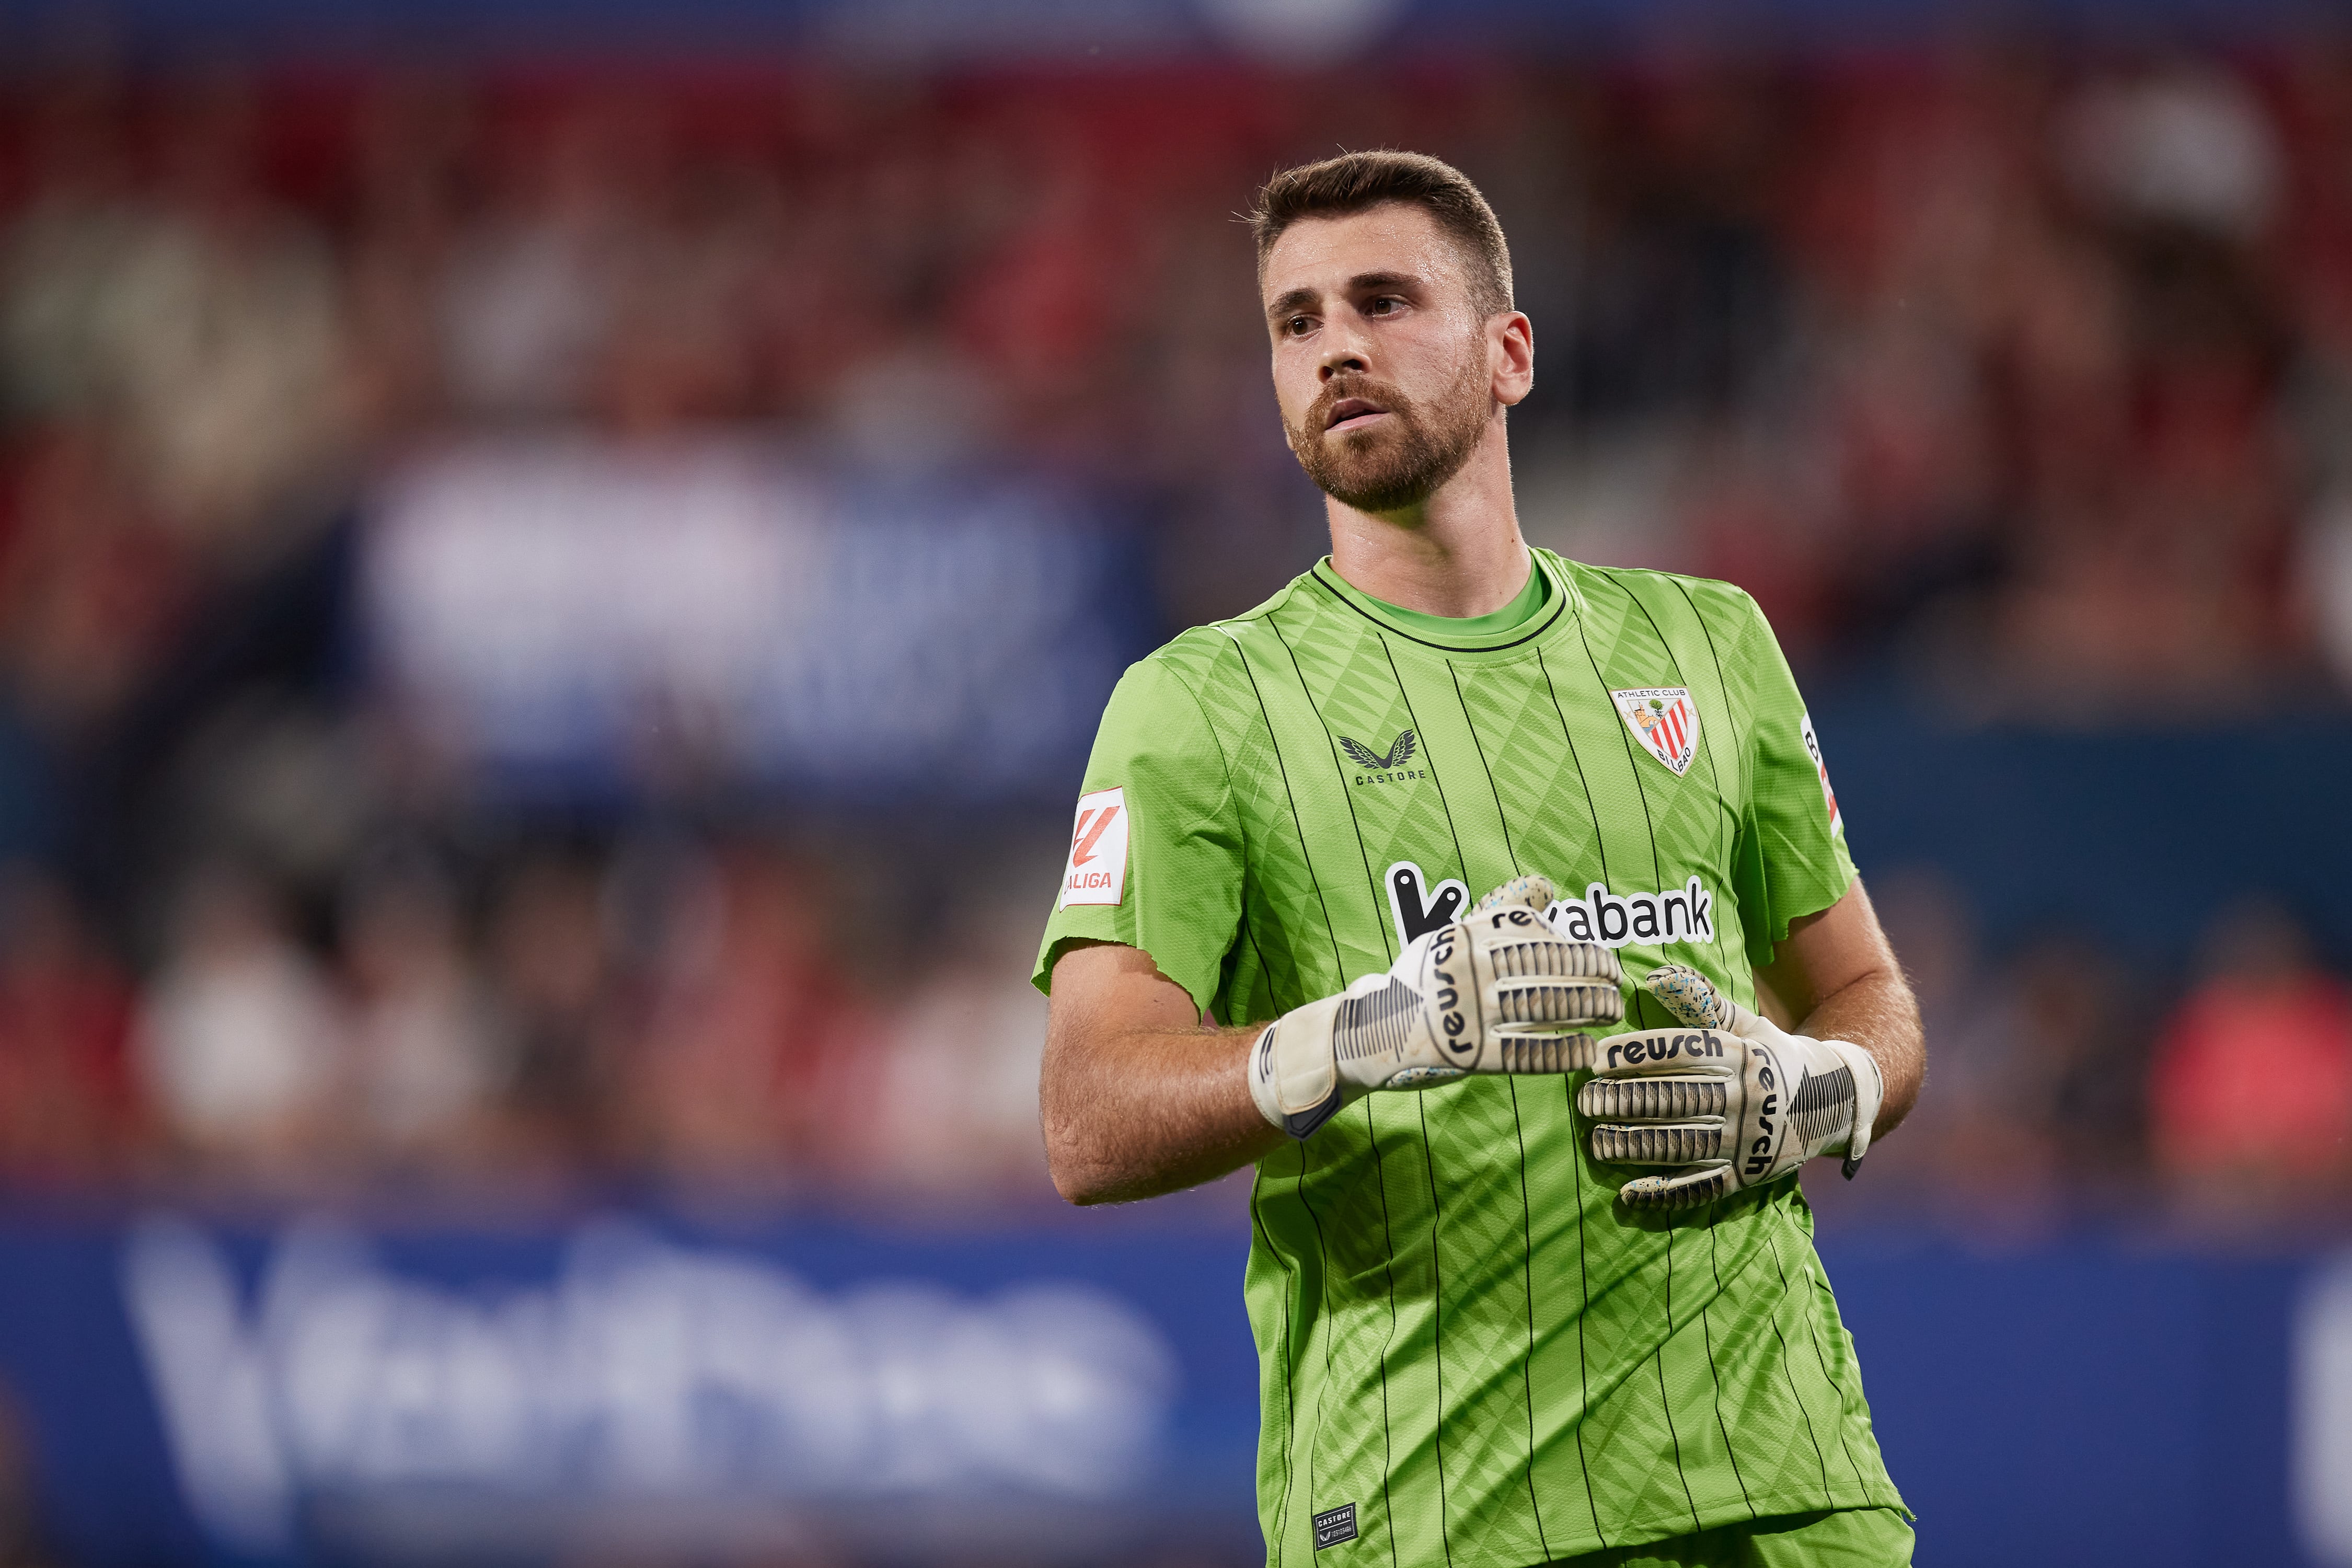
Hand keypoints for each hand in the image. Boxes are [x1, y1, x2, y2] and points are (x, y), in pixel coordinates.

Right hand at [1249, 875, 1623, 1138]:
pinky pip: (1525, 1053)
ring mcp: (1466, 1013)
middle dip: (1591, 974)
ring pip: (1542, 1006)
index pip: (1534, 935)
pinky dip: (1562, 1051)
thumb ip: (1499, 913)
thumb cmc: (1421, 982)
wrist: (1367, 1033)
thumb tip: (1545, 884)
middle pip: (1545, 967)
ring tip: (1611, 1012)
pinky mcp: (1466, 1055)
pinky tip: (1586, 1050)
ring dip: (1586, 1009)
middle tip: (1617, 984)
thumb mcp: (1451, 937)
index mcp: (1464, 937)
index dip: (1577, 946)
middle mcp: (1466, 969)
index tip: (1602, 957)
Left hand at [1576, 962, 1883, 1209]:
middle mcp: (1747, 1097)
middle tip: (1585, 1101)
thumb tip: (1657, 974)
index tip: (1595, 1058)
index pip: (1683, 1053)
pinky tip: (1629, 1193)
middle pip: (1679, 1098)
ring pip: (1686, 1144)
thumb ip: (1703, 1000)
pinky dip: (1666, 1193)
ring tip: (1596, 1142)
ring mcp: (1749, 1140)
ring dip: (1637, 1145)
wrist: (1835, 1102)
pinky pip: (1704, 1187)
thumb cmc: (1773, 1055)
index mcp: (1743, 1056)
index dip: (1639, 1055)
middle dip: (1628, 1101)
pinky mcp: (1749, 1175)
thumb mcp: (1748, 1024)